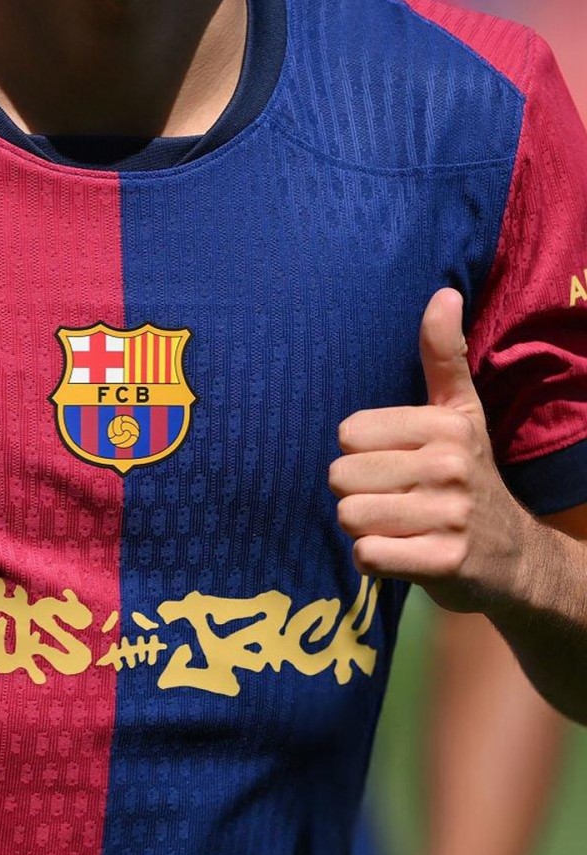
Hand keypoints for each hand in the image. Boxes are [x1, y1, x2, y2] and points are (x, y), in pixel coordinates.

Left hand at [330, 289, 527, 612]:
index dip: (360, 455)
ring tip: (397, 526)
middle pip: (341, 477)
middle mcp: (451, 466)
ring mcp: (450, 516)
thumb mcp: (461, 415)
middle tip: (394, 502)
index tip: (395, 465)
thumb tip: (442, 292)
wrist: (515, 559)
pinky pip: (367, 554)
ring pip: (350, 517)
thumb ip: (443, 358)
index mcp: (446, 425)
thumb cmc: (469, 479)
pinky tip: (402, 554)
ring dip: (363, 528)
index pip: (348, 434)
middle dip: (357, 495)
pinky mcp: (444, 562)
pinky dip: (374, 560)